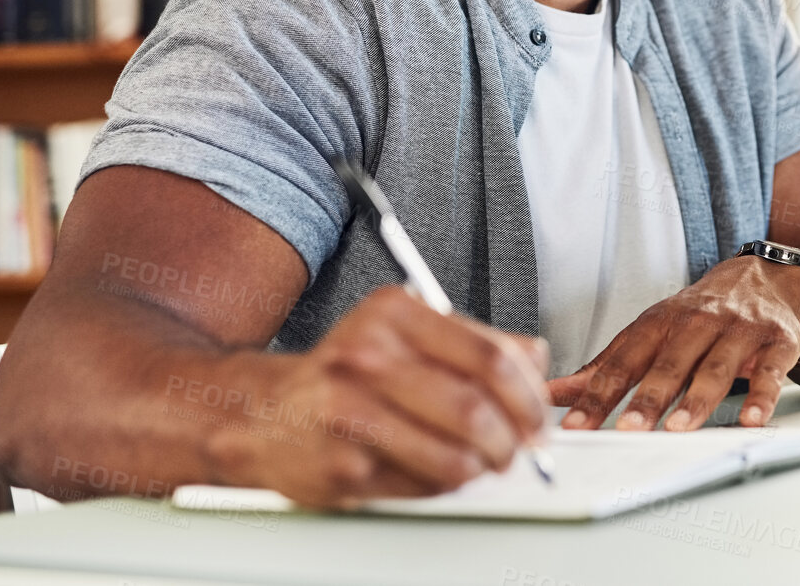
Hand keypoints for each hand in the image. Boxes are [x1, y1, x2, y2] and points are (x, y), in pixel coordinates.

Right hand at [202, 285, 549, 509]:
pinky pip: (423, 485)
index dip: (528, 394)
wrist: (263, 411)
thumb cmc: (343, 374)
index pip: (490, 357)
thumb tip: (536, 361)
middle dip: (512, 439)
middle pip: (476, 409)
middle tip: (518, 448)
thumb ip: (473, 341)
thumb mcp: (404, 333)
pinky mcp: (343, 465)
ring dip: (483, 467)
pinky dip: (446, 485)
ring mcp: (350, 413)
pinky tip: (440, 472)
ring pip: (455, 455)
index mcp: (392, 314)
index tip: (537, 414)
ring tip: (484, 463)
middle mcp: (367, 357)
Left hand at [549, 256, 799, 431]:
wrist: (763, 278)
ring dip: (697, 400)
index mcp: (660, 324)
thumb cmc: (698, 315)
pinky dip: (761, 396)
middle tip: (627, 429)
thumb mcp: (650, 332)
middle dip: (647, 397)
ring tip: (679, 429)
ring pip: (715, 368)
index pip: (624, 362)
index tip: (577, 424)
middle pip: (668, 364)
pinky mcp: (776, 343)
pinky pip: (769, 372)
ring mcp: (738, 333)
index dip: (598, 394)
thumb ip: (606, 366)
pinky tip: (751, 420)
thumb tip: (552, 393)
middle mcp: (696, 325)